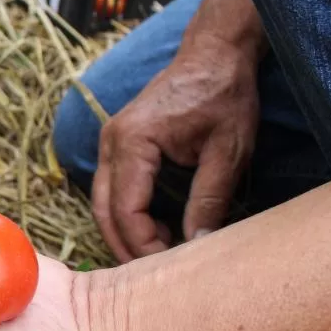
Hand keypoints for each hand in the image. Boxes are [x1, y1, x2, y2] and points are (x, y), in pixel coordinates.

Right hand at [92, 35, 258, 261]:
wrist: (213, 54)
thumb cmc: (223, 95)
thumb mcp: (228, 151)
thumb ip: (209, 199)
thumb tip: (198, 245)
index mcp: (133, 142)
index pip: (126, 211)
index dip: (144, 244)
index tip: (171, 264)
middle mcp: (110, 142)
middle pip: (103, 211)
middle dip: (125, 247)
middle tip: (152, 275)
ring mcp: (109, 142)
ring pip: (102, 202)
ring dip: (123, 232)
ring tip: (154, 256)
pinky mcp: (117, 143)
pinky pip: (111, 189)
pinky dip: (124, 214)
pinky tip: (152, 228)